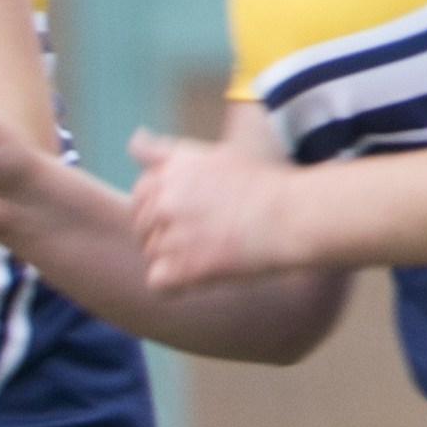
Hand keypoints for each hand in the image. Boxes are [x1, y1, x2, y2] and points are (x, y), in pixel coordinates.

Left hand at [128, 125, 308, 290]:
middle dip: (166, 234)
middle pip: (142, 229)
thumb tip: (134, 141)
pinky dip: (177, 285)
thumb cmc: (261, 185)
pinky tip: (201, 276)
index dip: (162, 210)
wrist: (293, 215)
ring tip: (211, 251)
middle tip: (206, 235)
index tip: (193, 213)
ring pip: (151, 256)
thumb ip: (166, 153)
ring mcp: (171, 234)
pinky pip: (159, 283)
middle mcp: (164, 201)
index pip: (140, 198)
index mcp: (168, 173)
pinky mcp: (184, 267)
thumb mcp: (212, 156)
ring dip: (174, 259)